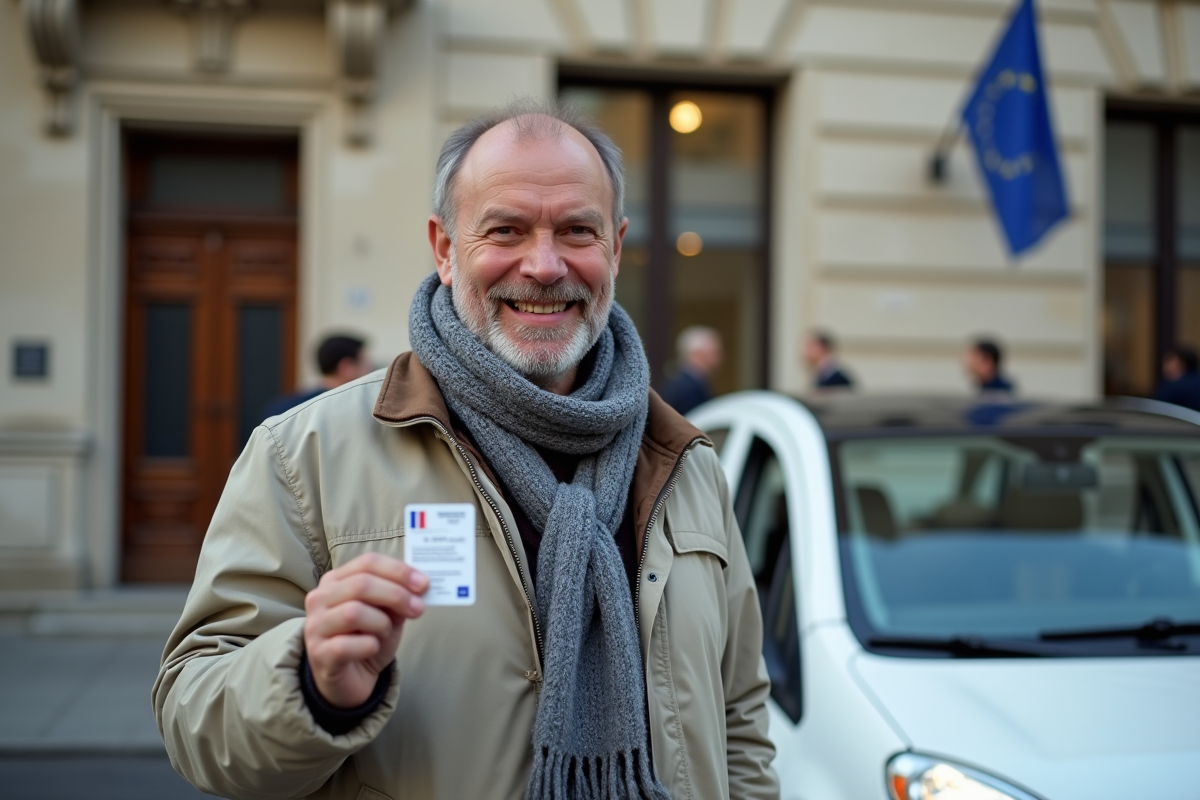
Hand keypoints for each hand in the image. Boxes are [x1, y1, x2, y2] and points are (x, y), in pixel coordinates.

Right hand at [303, 553, 427, 707]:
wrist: (350, 679)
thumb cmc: (367, 638)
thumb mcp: (387, 613)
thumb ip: (398, 597)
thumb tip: (420, 585)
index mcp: (336, 580)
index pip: (368, 563)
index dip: (399, 571)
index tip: (424, 584)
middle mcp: (320, 598)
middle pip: (361, 584)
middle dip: (396, 595)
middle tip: (418, 609)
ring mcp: (316, 626)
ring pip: (353, 612)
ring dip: (381, 623)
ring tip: (385, 633)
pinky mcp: (318, 653)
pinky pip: (346, 645)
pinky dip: (368, 646)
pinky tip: (372, 648)